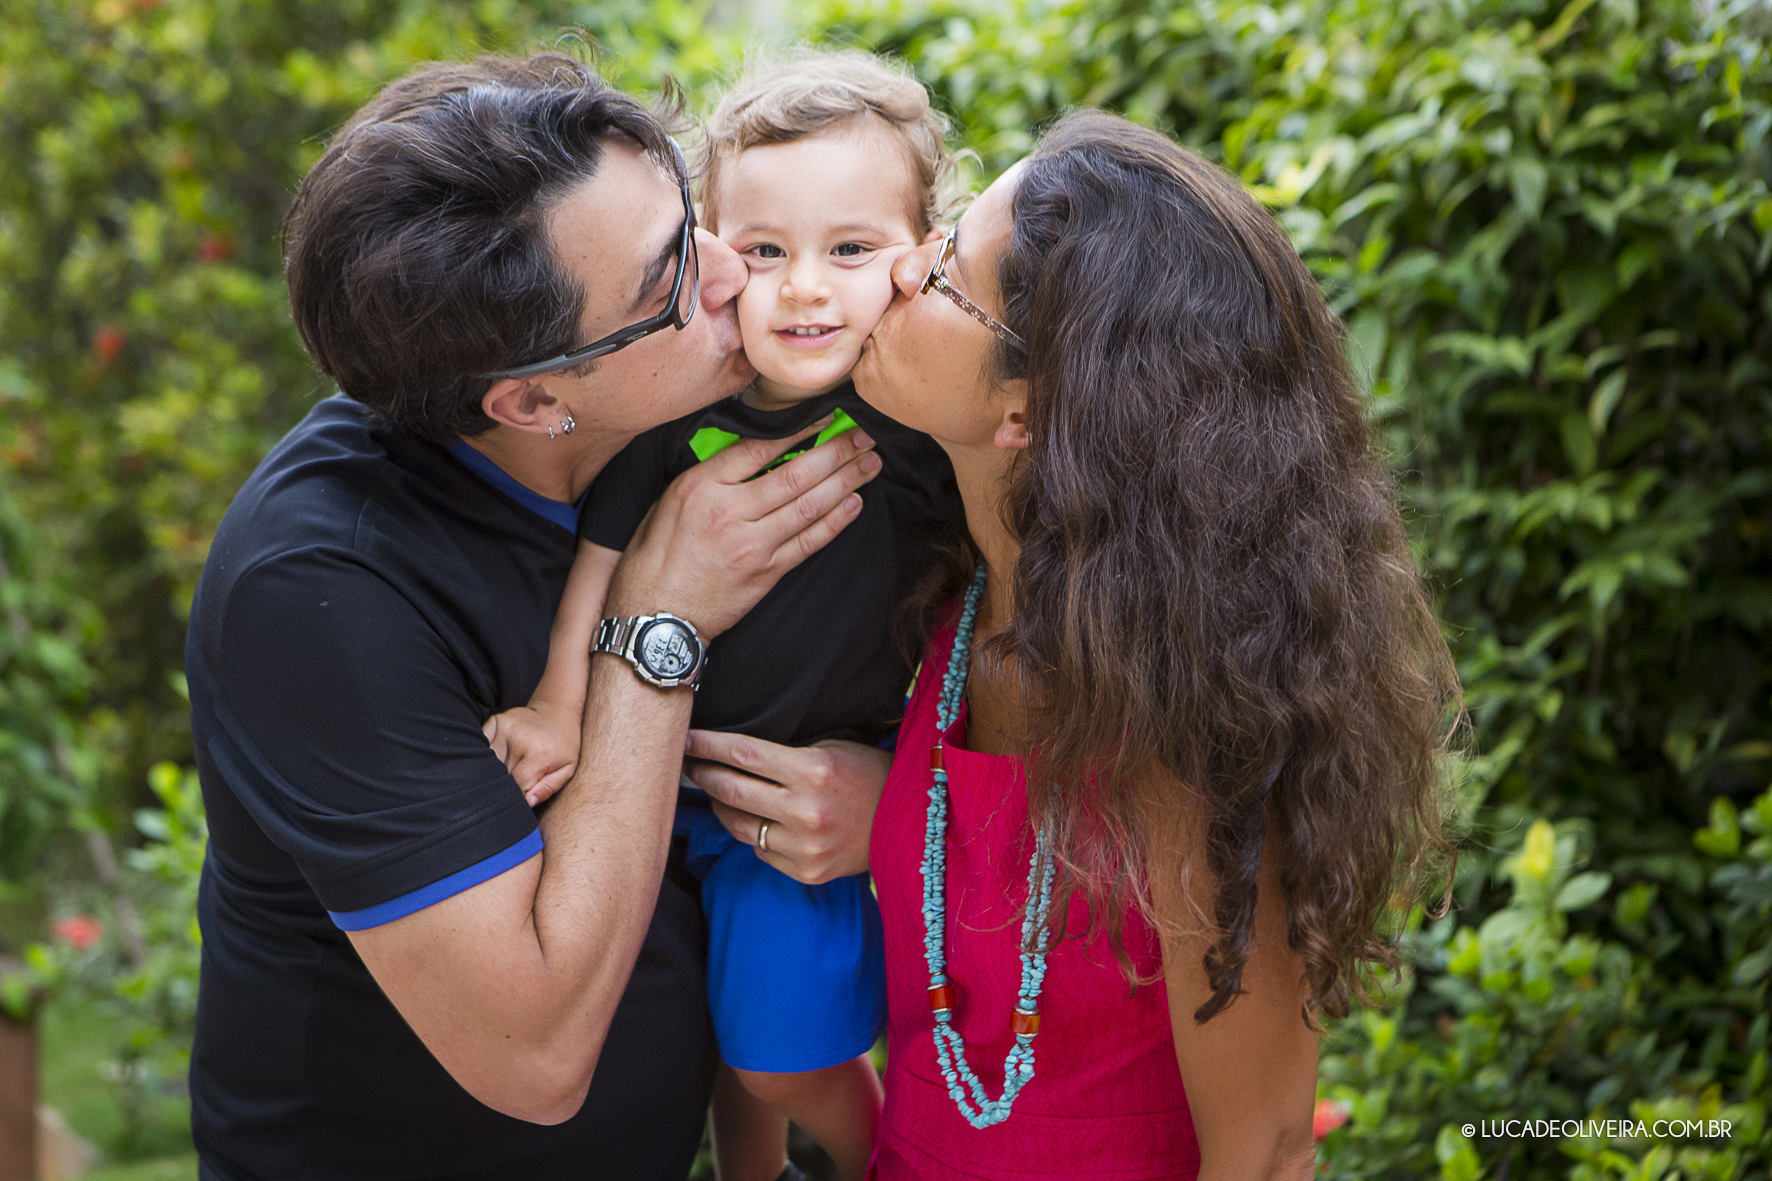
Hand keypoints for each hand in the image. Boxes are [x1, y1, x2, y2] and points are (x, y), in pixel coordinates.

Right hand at [483, 701, 580, 806]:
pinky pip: (481, 745)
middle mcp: (519, 740)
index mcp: (539, 754)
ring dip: (493, 771)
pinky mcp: (495, 721)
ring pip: (488, 762)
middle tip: (512, 785)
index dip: (517, 795)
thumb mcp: (567, 768)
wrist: (558, 711)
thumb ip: (548, 788)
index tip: (520, 797)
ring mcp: (505, 729)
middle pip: (501, 775)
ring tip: (503, 772)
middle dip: (505, 784)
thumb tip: (527, 802)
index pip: (517, 786)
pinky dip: (483, 756)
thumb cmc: (564, 745)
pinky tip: (492, 760)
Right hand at [604, 419, 881, 637]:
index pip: (759, 448)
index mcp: (700, 487)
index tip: (826, 418)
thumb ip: (709, 478)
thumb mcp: (667, 503)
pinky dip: (836, 522)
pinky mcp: (767, 573)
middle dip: (836, 453)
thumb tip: (754, 455)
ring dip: (846, 483)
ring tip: (870, 464)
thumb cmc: (655, 558)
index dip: (799, 430)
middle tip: (864, 437)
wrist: (655, 618)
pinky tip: (855, 504)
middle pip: (795, 475)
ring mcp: (752, 545)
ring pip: (810, 506)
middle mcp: (729, 513)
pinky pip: (810, 542)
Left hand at [684, 731, 891, 883]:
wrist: (908, 821)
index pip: (742, 754)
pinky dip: (755, 834)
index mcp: (812, 771)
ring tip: (718, 794)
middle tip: (689, 766)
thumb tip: (731, 756)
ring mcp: (805, 846)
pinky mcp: (807, 871)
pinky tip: (758, 820)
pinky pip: (761, 851)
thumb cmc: (865, 775)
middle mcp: (806, 810)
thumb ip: (784, 757)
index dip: (708, 746)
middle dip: (703, 775)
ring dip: (722, 807)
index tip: (686, 740)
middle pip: (732, 789)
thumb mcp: (830, 750)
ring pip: (740, 825)